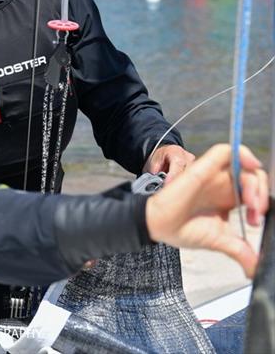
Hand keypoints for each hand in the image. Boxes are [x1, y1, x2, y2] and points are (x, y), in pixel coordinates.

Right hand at [146, 144, 268, 277]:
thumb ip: (240, 252)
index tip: (254, 221)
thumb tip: (255, 270)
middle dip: (261, 194)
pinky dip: (241, 154)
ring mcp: (214, 175)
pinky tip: (247, 167)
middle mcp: (223, 186)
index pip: (255, 192)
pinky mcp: (204, 167)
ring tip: (250, 202)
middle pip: (254, 178)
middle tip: (254, 212)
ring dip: (254, 182)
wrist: (158, 225)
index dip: (261, 203)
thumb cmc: (180, 228)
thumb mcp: (219, 241)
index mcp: (227, 200)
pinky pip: (227, 151)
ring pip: (245, 166)